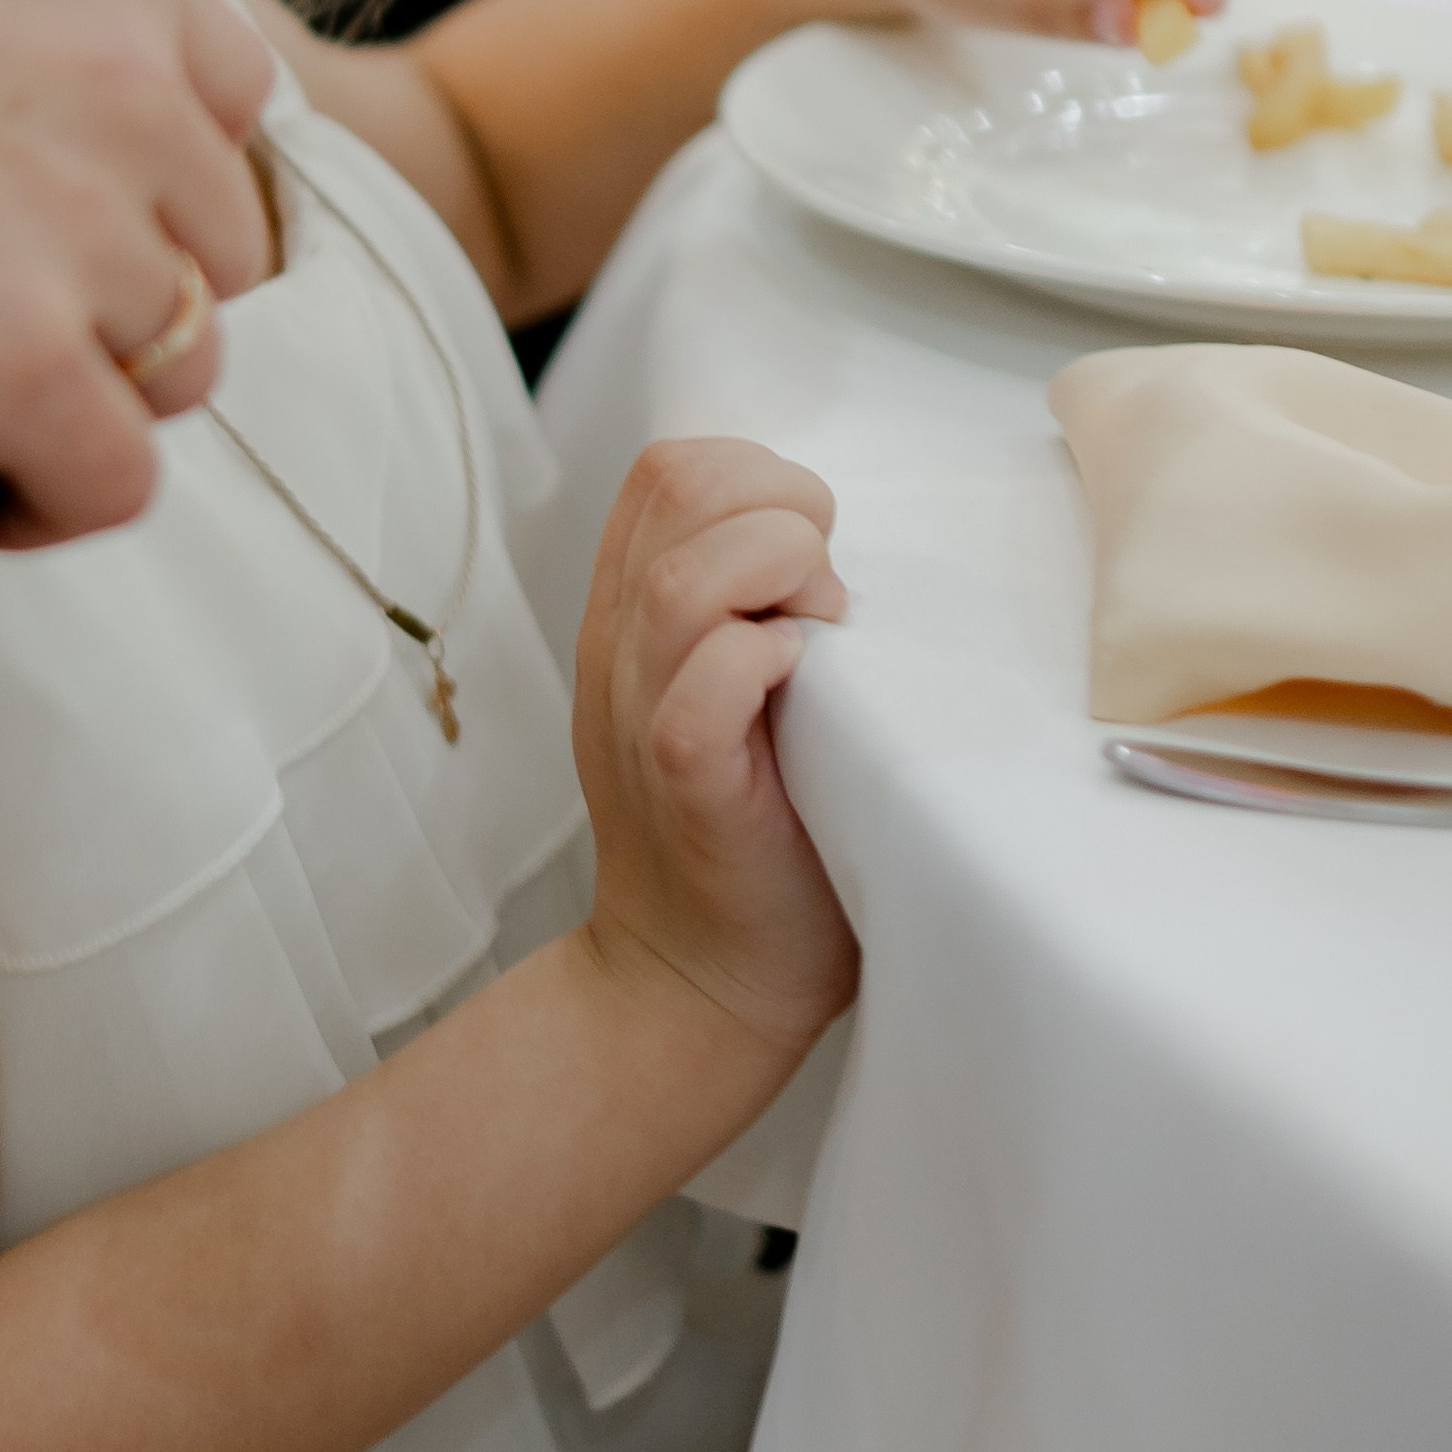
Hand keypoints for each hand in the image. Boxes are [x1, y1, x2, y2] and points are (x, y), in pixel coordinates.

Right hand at [0, 0, 274, 541]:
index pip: (229, 98)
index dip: (162, 180)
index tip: (90, 217)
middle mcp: (138, 95)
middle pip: (216, 249)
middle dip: (128, 292)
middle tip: (9, 319)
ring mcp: (94, 239)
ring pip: (179, 368)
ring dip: (93, 396)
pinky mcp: (31, 371)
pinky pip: (115, 480)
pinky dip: (56, 503)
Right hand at [574, 438, 856, 1057]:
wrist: (698, 983)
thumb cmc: (753, 836)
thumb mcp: (724, 696)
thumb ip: (747, 612)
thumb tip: (829, 545)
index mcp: (631, 618)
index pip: (670, 467)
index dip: (758, 472)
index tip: (812, 549)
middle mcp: (622, 654)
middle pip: (677, 486)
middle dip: (783, 505)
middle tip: (826, 592)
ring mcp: (638, 718)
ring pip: (683, 583)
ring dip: (780, 577)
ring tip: (820, 634)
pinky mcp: (682, 790)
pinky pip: (698, 695)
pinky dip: (757, 667)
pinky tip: (798, 686)